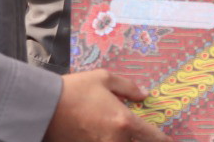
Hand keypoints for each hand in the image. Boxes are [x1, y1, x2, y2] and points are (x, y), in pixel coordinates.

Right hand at [44, 70, 168, 141]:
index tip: (169, 140)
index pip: (154, 138)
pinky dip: (110, 141)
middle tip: (144, 135)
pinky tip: (107, 135)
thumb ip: (128, 87)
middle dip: (143, 140)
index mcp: (125, 122)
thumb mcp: (104, 79)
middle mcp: (116, 141)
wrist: (44, 106)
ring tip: (122, 132)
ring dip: (126, 141)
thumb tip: (144, 95)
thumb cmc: (74, 89)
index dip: (165, 141)